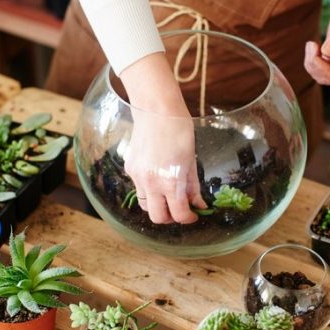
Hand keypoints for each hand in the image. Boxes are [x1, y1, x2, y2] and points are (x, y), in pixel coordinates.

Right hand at [120, 53, 206, 223]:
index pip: (178, 214)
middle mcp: (151, 183)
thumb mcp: (191, 160)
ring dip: (158, 206)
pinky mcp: (130, 169)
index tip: (193, 215)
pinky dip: (150, 191)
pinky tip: (159, 178)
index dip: (188, 219)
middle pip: (158, 218)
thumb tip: (198, 204)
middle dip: (170, 218)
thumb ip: (193, 187)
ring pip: (146, 205)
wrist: (156, 110)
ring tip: (168, 195)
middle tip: (180, 209)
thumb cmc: (179, 131)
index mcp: (170, 181)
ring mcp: (138, 177)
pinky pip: (139, 189)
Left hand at [304, 0, 329, 85]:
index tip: (318, 57)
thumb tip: (325, 53)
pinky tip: (312, 45)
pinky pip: (319, 65)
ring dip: (311, 63)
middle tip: (312, 46)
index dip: (328, 73)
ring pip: (321, 74)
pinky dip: (311, 58)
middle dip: (316, 66)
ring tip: (311, 44)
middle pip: (329, 78)